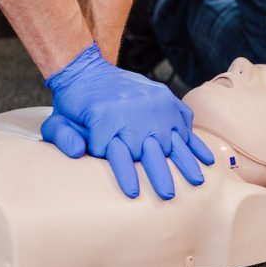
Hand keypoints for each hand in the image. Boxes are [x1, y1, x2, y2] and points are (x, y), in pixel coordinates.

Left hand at [42, 43, 215, 198]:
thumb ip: (62, 137)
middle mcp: (133, 113)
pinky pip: (184, 125)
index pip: (116, 154)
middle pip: (148, 151)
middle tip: (167, 195)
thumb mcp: (58, 120)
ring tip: (194, 182)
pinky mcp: (166, 102)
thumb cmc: (74, 104)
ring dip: (183, 163)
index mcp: (105, 119)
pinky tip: (207, 159)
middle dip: (158, 174)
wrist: (88, 71)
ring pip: (170, 140)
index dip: (122, 172)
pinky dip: (194, 143)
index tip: (131, 192)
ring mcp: (153, 107)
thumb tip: (78, 151)